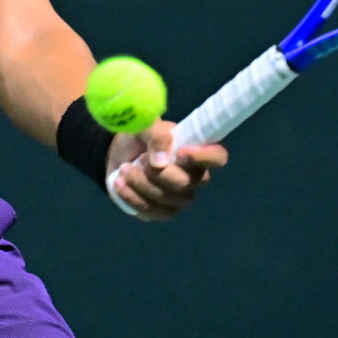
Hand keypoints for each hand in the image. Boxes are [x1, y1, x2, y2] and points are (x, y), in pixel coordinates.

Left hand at [105, 120, 227, 220]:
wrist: (119, 155)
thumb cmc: (139, 137)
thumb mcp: (143, 125)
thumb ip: (155, 135)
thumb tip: (161, 161)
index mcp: (197, 151)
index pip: (218, 157)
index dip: (205, 157)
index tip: (181, 153)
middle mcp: (195, 177)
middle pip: (186, 183)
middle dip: (158, 173)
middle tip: (140, 160)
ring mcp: (180, 198)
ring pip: (167, 200)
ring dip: (141, 184)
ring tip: (125, 169)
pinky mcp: (162, 212)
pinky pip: (151, 211)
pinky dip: (132, 197)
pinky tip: (120, 183)